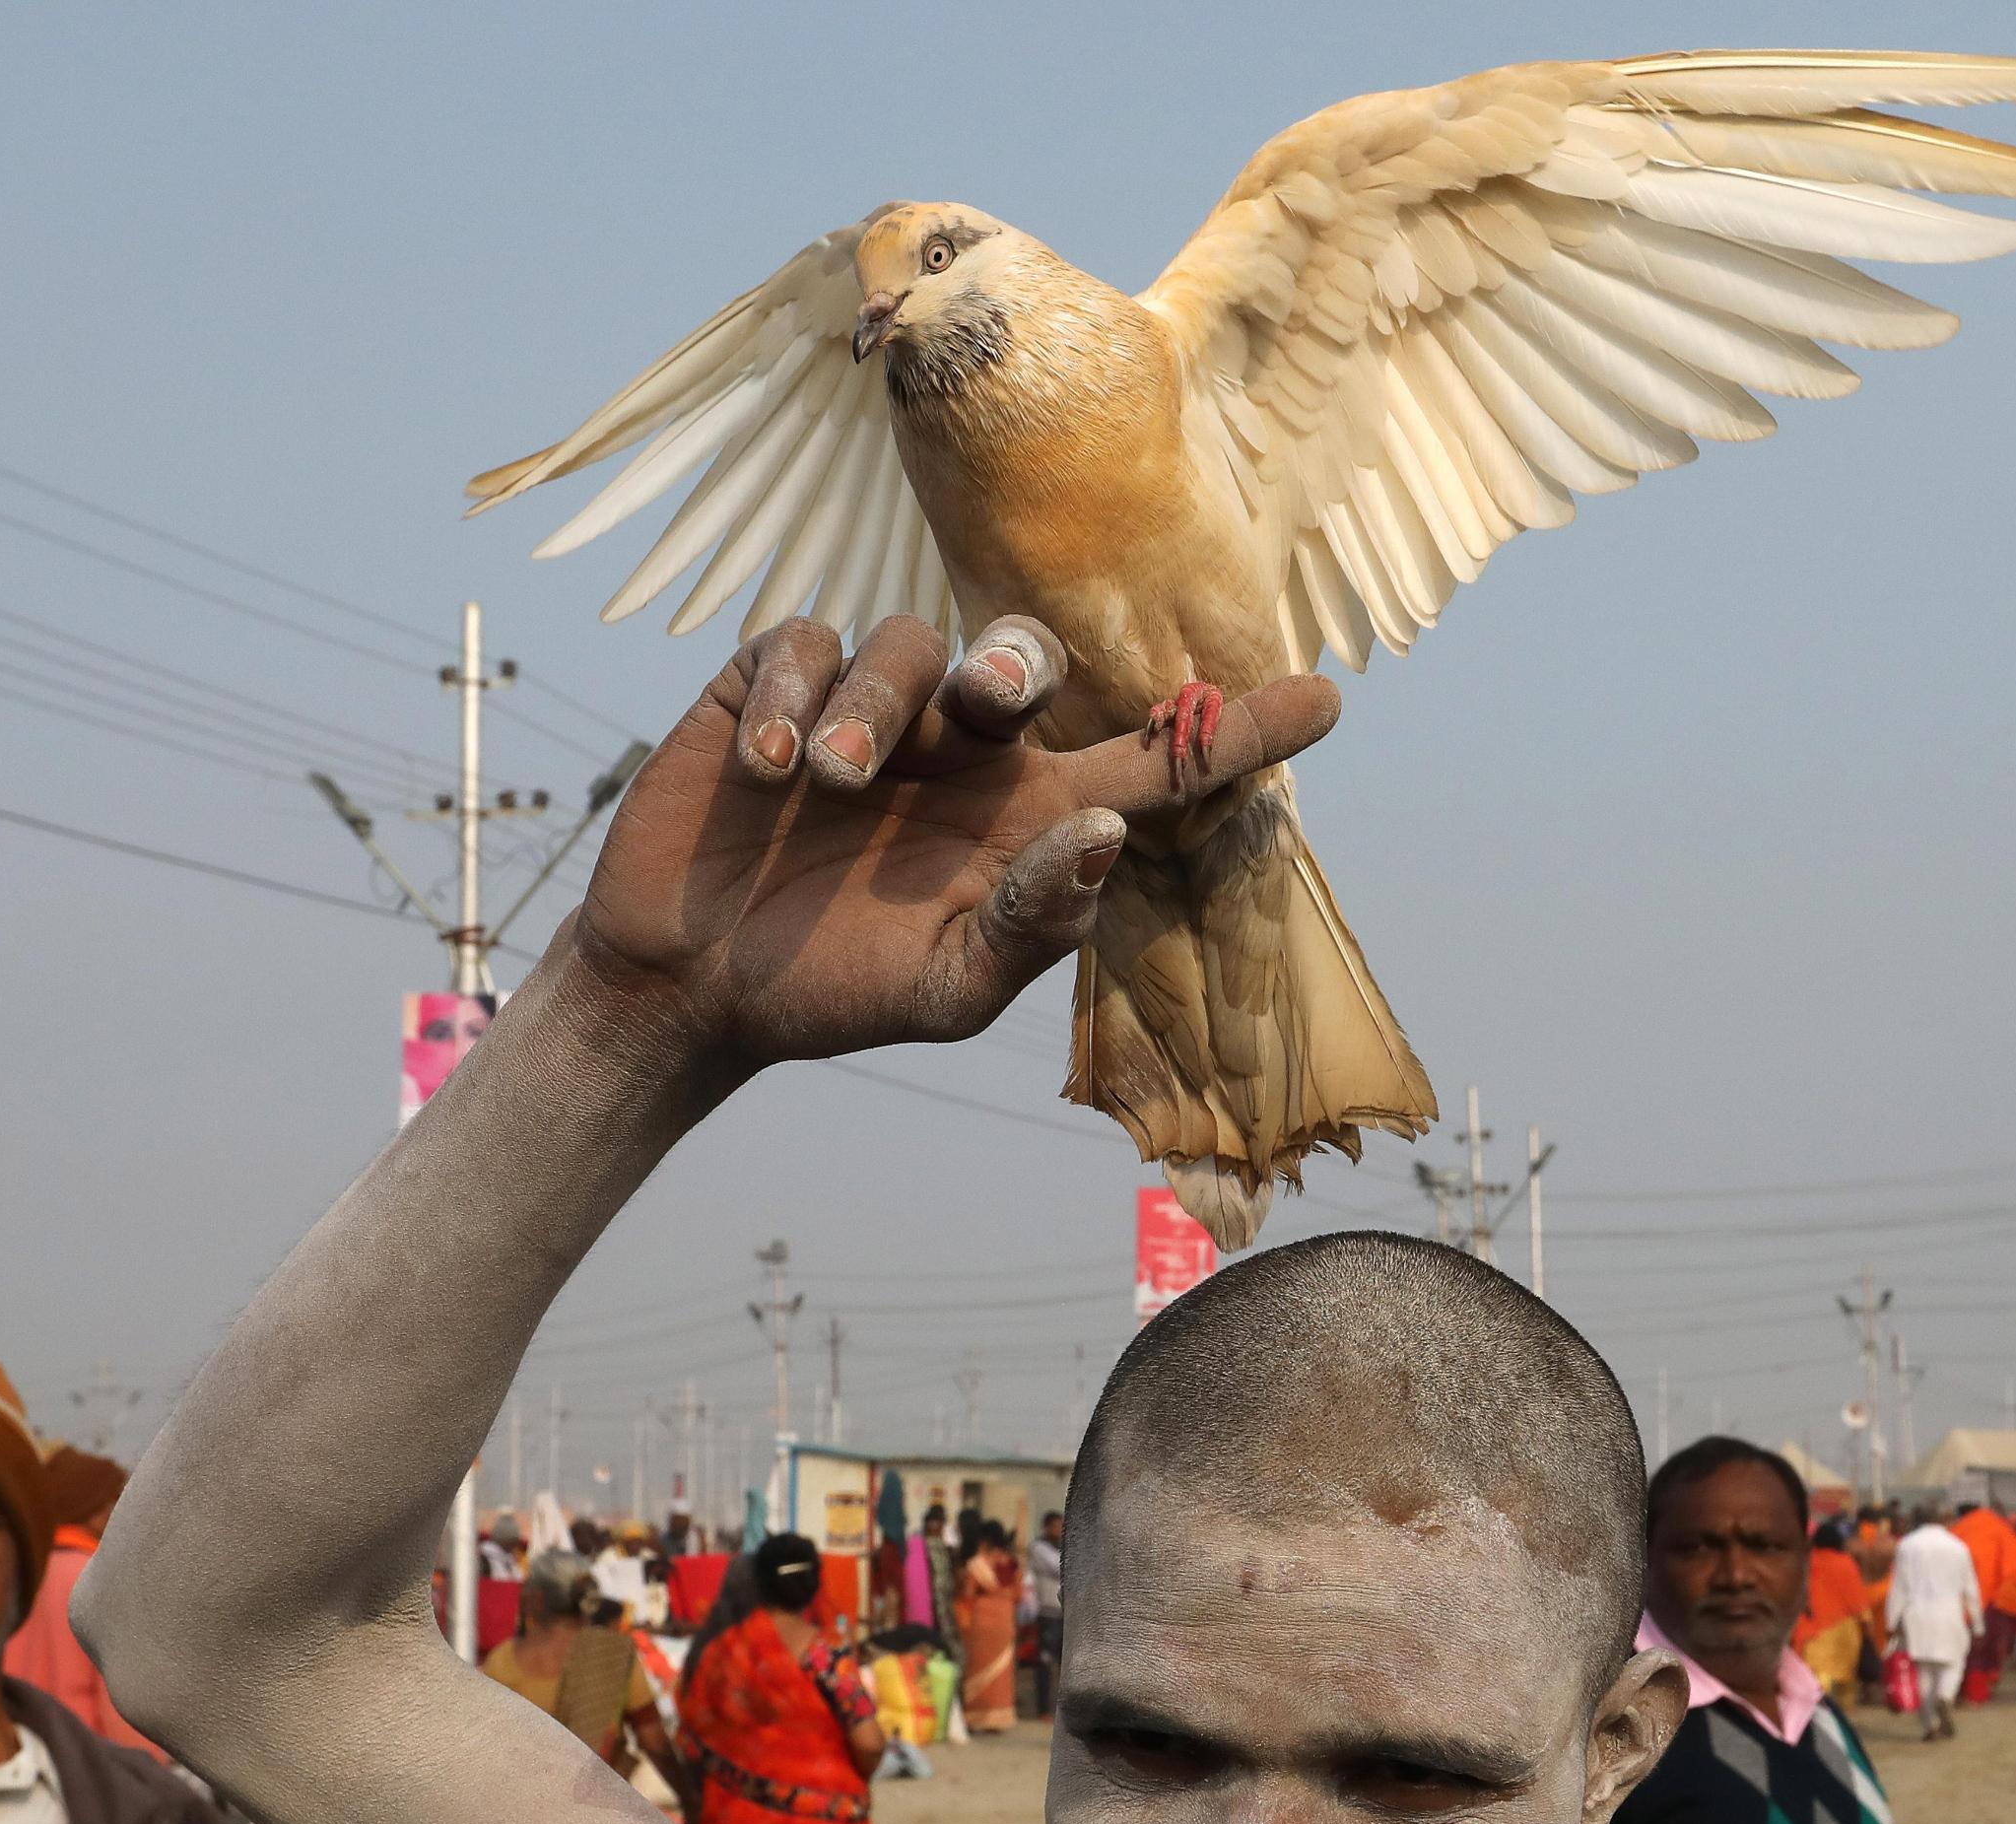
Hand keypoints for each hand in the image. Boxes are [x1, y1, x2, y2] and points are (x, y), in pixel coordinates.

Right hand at [565, 614, 1337, 1073]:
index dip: (1236, 732)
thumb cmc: (832, 990)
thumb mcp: (944, 990)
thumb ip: (1029, 926)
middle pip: (1027, 657)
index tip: (1329, 699)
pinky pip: (805, 640)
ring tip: (827, 785)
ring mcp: (873, 708)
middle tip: (984, 705)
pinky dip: (792, 696)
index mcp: (1029, 818)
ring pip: (910, 645)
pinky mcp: (776, 684)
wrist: (686, 983)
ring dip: (872, 708)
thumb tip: (1101, 836)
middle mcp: (965, 752)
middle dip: (1014, 663)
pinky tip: (764, 771)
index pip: (1153, 765)